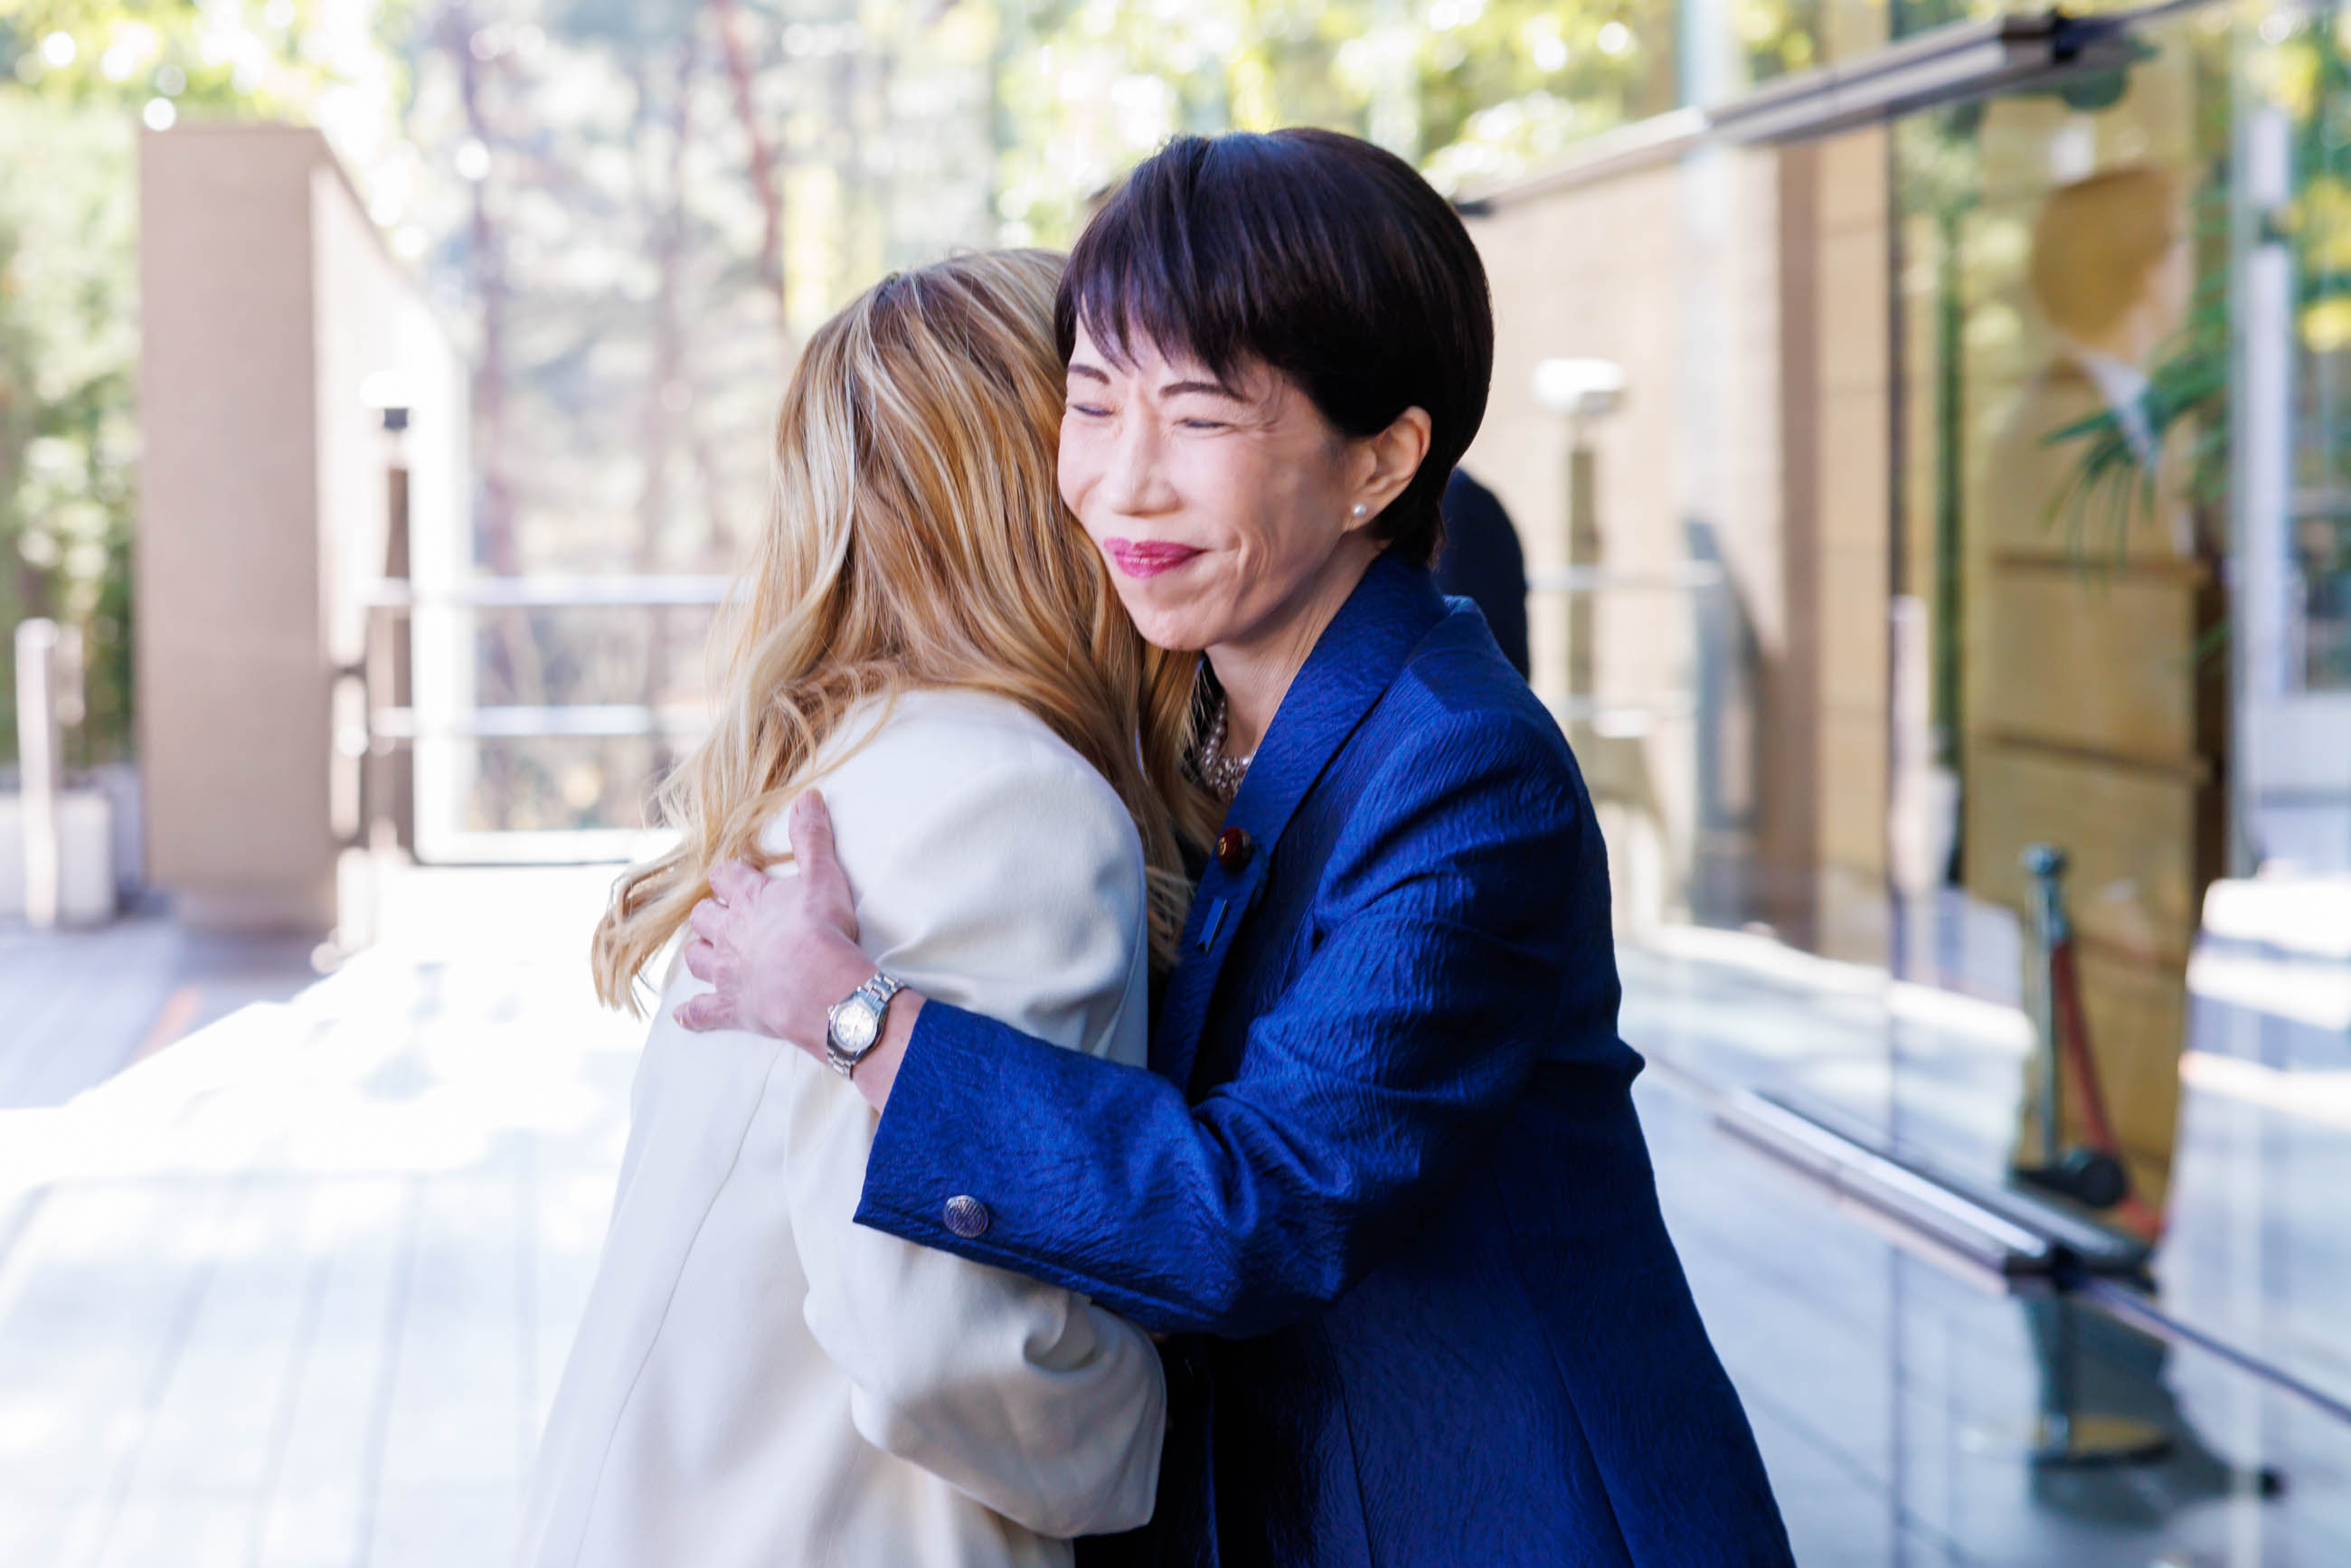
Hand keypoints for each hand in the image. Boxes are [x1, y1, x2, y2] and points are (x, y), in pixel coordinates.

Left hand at [675, 792, 871, 1044]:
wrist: (819, 985)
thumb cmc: (822, 929)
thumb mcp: (823, 875)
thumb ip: (812, 837)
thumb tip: (808, 795)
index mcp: (749, 899)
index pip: (727, 878)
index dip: (729, 877)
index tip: (734, 878)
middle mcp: (728, 933)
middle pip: (703, 917)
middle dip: (709, 915)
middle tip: (721, 916)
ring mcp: (726, 972)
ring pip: (696, 958)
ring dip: (699, 954)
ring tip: (706, 953)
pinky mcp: (730, 1008)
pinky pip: (702, 1013)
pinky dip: (692, 1014)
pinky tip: (685, 1016)